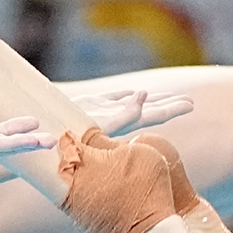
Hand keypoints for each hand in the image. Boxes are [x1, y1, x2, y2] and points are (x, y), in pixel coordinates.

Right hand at [74, 89, 195, 137]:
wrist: (42, 139)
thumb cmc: (68, 136)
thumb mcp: (99, 124)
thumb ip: (124, 113)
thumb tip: (143, 95)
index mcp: (121, 125)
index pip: (154, 116)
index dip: (172, 109)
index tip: (190, 104)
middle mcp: (115, 119)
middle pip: (148, 110)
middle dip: (167, 105)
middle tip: (190, 102)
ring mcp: (103, 112)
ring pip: (132, 103)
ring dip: (150, 99)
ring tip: (167, 96)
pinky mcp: (90, 107)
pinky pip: (112, 99)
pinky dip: (125, 95)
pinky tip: (135, 93)